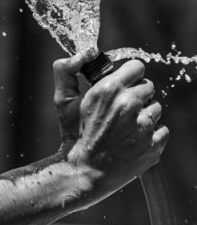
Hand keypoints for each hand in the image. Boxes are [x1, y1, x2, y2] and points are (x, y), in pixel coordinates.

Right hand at [53, 53, 167, 200]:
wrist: (83, 172)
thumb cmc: (73, 134)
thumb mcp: (63, 100)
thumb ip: (67, 70)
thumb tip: (87, 52)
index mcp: (109, 89)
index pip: (137, 67)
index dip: (130, 76)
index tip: (124, 85)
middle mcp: (129, 104)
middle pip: (148, 87)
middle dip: (136, 96)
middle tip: (120, 112)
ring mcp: (143, 126)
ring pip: (156, 109)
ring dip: (144, 117)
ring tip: (125, 129)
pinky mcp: (153, 145)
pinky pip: (162, 130)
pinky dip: (151, 136)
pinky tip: (132, 142)